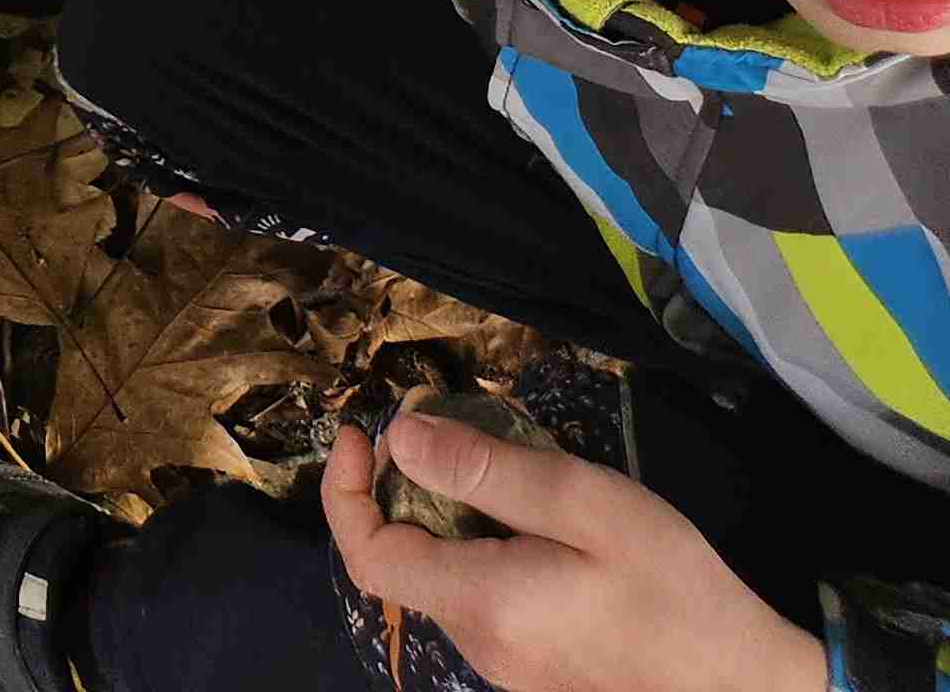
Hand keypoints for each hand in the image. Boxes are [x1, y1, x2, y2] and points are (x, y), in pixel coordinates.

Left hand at [321, 416, 827, 691]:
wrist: (747, 684)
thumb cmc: (672, 586)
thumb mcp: (583, 503)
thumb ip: (487, 472)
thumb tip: (401, 437)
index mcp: (483, 606)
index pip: (369, 556)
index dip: (346, 492)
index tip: (361, 432)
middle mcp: (483, 649)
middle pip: (408, 562)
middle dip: (411, 490)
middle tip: (455, 428)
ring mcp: (511, 671)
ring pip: (448, 580)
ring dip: (454, 519)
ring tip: (512, 473)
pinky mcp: (541, 676)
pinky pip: (486, 603)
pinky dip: (487, 552)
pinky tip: (542, 527)